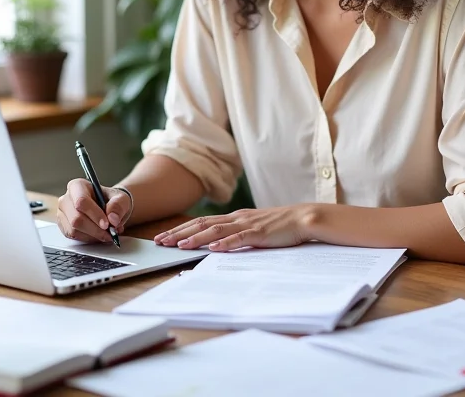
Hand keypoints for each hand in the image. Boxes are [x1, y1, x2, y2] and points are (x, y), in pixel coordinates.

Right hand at [57, 178, 131, 242]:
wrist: (109, 209)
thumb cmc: (112, 200)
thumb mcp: (121, 198)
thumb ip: (118, 205)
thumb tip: (112, 218)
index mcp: (78, 186)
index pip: (81, 201)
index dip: (94, 214)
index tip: (107, 224)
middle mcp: (66, 199)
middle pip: (76, 218)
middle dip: (95, 229)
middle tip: (110, 233)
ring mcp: (63, 214)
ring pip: (74, 230)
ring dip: (93, 235)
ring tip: (108, 233)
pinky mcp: (64, 227)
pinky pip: (74, 237)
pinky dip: (89, 239)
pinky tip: (99, 235)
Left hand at [153, 205, 315, 251]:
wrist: (303, 217)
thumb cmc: (280, 226)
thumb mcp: (254, 228)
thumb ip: (237, 234)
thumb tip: (218, 244)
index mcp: (235, 217)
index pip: (202, 222)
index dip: (182, 229)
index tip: (165, 236)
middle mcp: (237, 218)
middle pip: (203, 224)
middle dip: (180, 233)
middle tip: (161, 241)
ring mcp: (247, 224)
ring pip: (216, 230)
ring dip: (196, 238)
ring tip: (180, 245)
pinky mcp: (259, 233)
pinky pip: (239, 238)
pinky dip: (225, 243)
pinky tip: (213, 248)